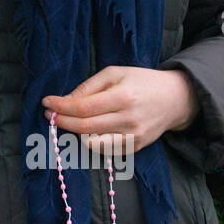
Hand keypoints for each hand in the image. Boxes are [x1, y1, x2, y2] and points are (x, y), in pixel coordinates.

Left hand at [41, 66, 199, 155]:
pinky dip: (90, 142)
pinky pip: (105, 150)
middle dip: (62, 121)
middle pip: (85, 127)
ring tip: (68, 122)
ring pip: (92, 143)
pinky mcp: (135, 147)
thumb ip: (89, 86)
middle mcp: (129, 119)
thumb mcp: (116, 73)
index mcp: (123, 96)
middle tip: (50, 115)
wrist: (175, 99)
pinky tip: (86, 131)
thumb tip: (65, 101)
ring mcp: (133, 137)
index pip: (84, 107)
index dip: (61, 107)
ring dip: (74, 134)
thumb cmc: (142, 81)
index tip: (47, 102)